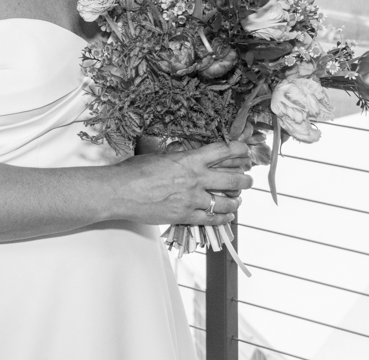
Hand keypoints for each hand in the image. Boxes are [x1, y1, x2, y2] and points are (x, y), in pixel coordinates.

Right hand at [111, 141, 252, 226]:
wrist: (120, 192)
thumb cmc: (134, 171)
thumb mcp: (159, 155)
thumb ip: (177, 156)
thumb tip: (185, 154)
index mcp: (189, 159)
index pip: (222, 151)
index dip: (238, 150)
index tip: (245, 151)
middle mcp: (195, 179)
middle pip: (232, 179)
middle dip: (245, 179)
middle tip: (248, 179)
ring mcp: (192, 200)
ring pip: (226, 202)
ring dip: (236, 200)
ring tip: (238, 199)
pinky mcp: (185, 216)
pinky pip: (212, 219)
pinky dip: (223, 218)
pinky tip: (227, 216)